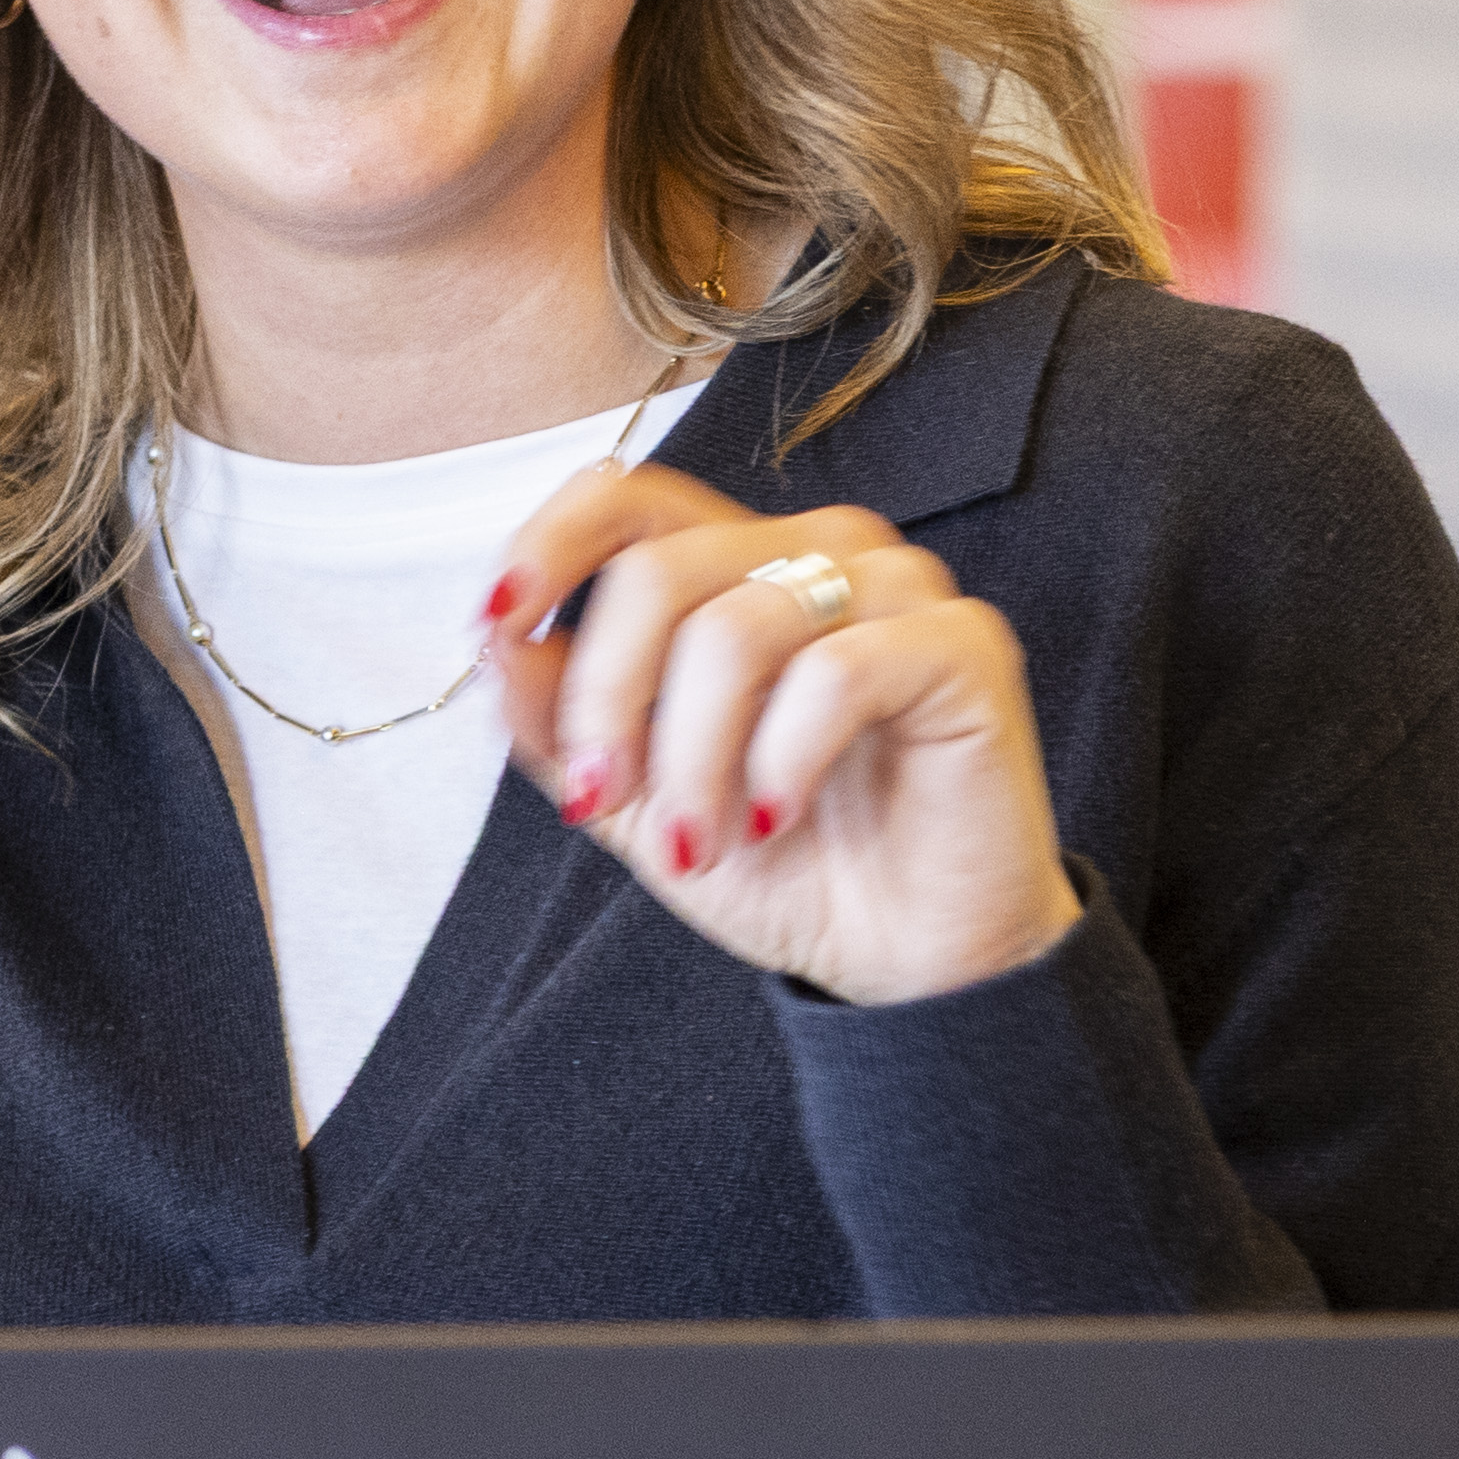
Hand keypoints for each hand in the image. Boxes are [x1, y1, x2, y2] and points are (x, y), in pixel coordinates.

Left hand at [478, 461, 1077, 1007]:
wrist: (909, 960)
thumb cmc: (788, 866)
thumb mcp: (637, 801)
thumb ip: (561, 723)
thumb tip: (498, 643)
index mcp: (737, 567)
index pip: (627, 498)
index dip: (549, 545)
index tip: (497, 624)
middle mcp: (817, 551)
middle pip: (660, 571)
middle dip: (605, 702)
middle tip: (600, 800)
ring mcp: (896, 588)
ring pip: (737, 628)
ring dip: (690, 758)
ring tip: (696, 841)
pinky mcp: (962, 646)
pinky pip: (837, 673)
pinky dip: (781, 760)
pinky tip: (777, 816)